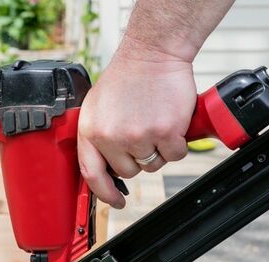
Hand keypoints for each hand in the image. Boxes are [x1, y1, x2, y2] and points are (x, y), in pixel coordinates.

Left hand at [78, 41, 197, 207]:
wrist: (153, 53)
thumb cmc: (127, 77)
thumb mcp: (96, 107)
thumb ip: (96, 137)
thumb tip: (103, 169)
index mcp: (91, 132)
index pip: (92, 174)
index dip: (104, 193)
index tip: (115, 201)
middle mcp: (111, 137)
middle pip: (127, 172)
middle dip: (137, 159)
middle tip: (142, 133)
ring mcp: (138, 136)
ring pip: (151, 165)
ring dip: (158, 150)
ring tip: (154, 123)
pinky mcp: (164, 133)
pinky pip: (174, 155)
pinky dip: (177, 144)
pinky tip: (171, 124)